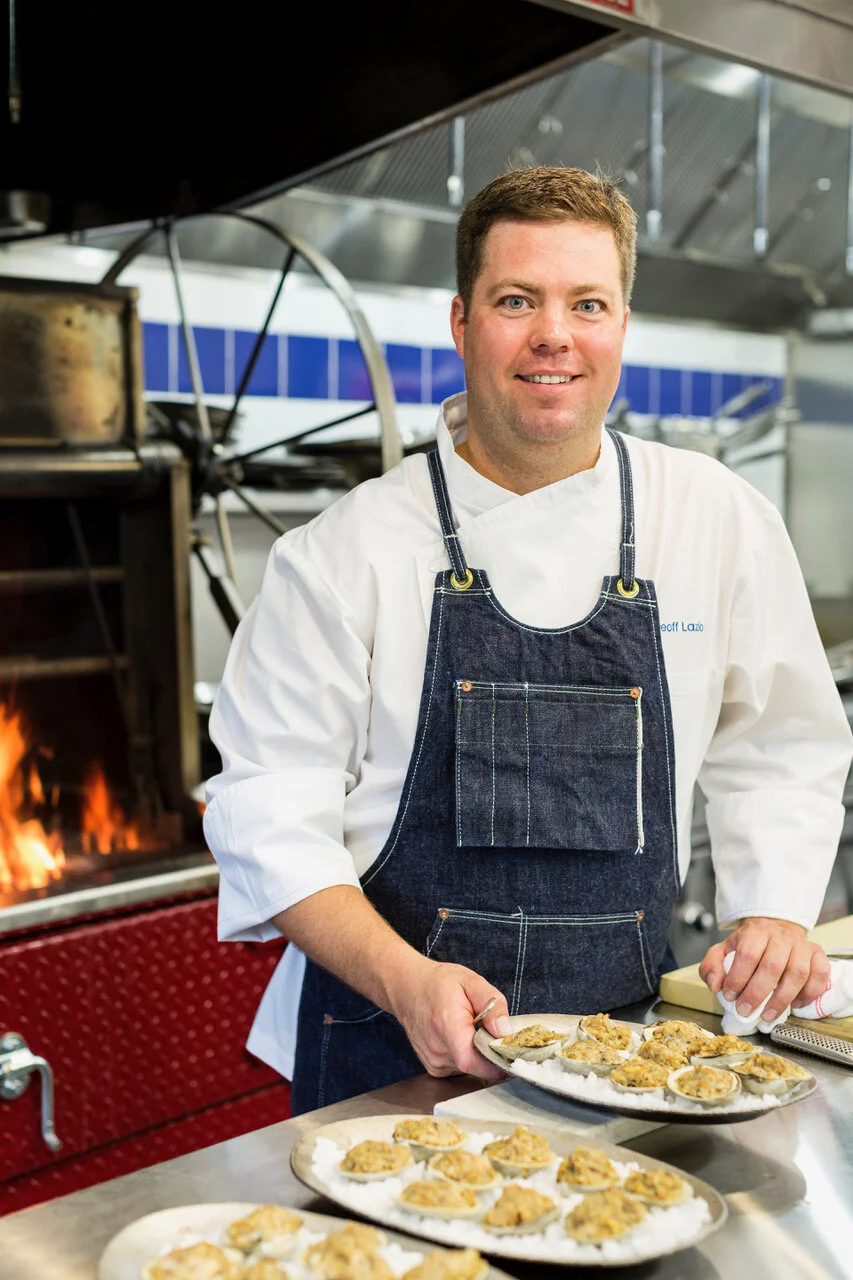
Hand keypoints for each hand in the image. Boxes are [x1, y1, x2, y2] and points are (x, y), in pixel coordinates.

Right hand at [388, 957, 510, 1079]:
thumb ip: (492, 1004)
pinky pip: (461, 1068)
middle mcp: (437, 1049)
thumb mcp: (471, 982)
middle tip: (491, 1030)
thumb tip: (505, 1032)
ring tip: (471, 1030)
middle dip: (491, 1051)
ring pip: (471, 1068)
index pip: (473, 1061)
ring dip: (478, 1053)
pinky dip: (468, 1055)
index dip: (496, 1061)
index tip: (509, 1050)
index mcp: (446, 1026)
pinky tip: (461, 1037)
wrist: (408, 988)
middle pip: (477, 1065)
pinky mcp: (434, 1068)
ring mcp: (433, 1062)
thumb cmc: (439, 983)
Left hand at [699, 917, 829, 1021]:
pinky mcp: (818, 955)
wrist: (774, 936)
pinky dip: (809, 993)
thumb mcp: (723, 952)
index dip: (738, 978)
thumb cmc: (748, 947)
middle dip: (757, 994)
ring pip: (797, 973)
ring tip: (767, 1014)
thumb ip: (712, 966)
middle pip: (772, 966)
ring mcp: (802, 945)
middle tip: (746, 1010)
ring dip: (782, 999)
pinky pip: (820, 975)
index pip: (747, 954)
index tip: (729, 996)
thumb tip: (715, 985)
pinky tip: (795, 1004)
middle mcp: (781, 935)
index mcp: (756, 930)